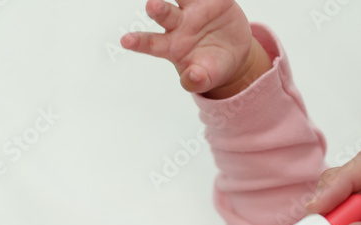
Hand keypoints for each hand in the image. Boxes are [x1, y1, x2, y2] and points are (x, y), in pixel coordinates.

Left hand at [120, 0, 255, 94]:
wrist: (234, 54)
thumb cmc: (211, 66)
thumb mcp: (206, 79)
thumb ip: (196, 81)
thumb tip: (192, 77)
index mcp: (170, 46)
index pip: (150, 43)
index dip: (138, 42)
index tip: (126, 41)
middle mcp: (177, 24)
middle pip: (163, 14)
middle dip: (158, 9)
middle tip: (152, 6)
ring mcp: (192, 9)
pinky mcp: (210, 0)